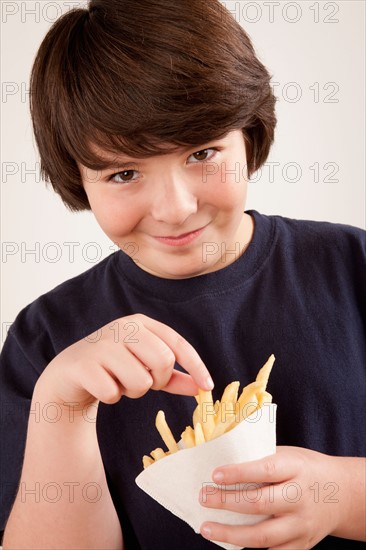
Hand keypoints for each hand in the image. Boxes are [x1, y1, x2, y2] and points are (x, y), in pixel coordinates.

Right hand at [35, 313, 212, 408]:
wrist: (70, 372)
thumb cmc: (114, 367)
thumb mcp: (145, 367)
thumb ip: (173, 376)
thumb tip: (201, 388)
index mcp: (141, 324)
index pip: (178, 343)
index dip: (196, 366)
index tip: (208, 387)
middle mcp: (123, 327)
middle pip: (164, 361)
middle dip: (158, 380)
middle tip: (144, 382)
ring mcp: (103, 344)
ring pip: (141, 381)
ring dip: (133, 391)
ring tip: (119, 382)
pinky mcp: (85, 365)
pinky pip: (113, 393)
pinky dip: (111, 396)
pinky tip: (101, 386)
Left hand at [199, 446, 364, 548]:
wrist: (343, 493)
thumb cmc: (306, 468)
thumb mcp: (289, 455)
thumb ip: (262, 461)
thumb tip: (222, 463)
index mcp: (296, 469)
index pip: (265, 471)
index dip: (239, 473)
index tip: (215, 475)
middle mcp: (300, 498)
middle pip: (260, 504)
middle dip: (227, 502)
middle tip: (203, 498)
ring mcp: (301, 525)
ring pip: (263, 536)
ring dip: (230, 534)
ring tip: (207, 528)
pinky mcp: (302, 545)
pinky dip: (249, 549)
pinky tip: (229, 542)